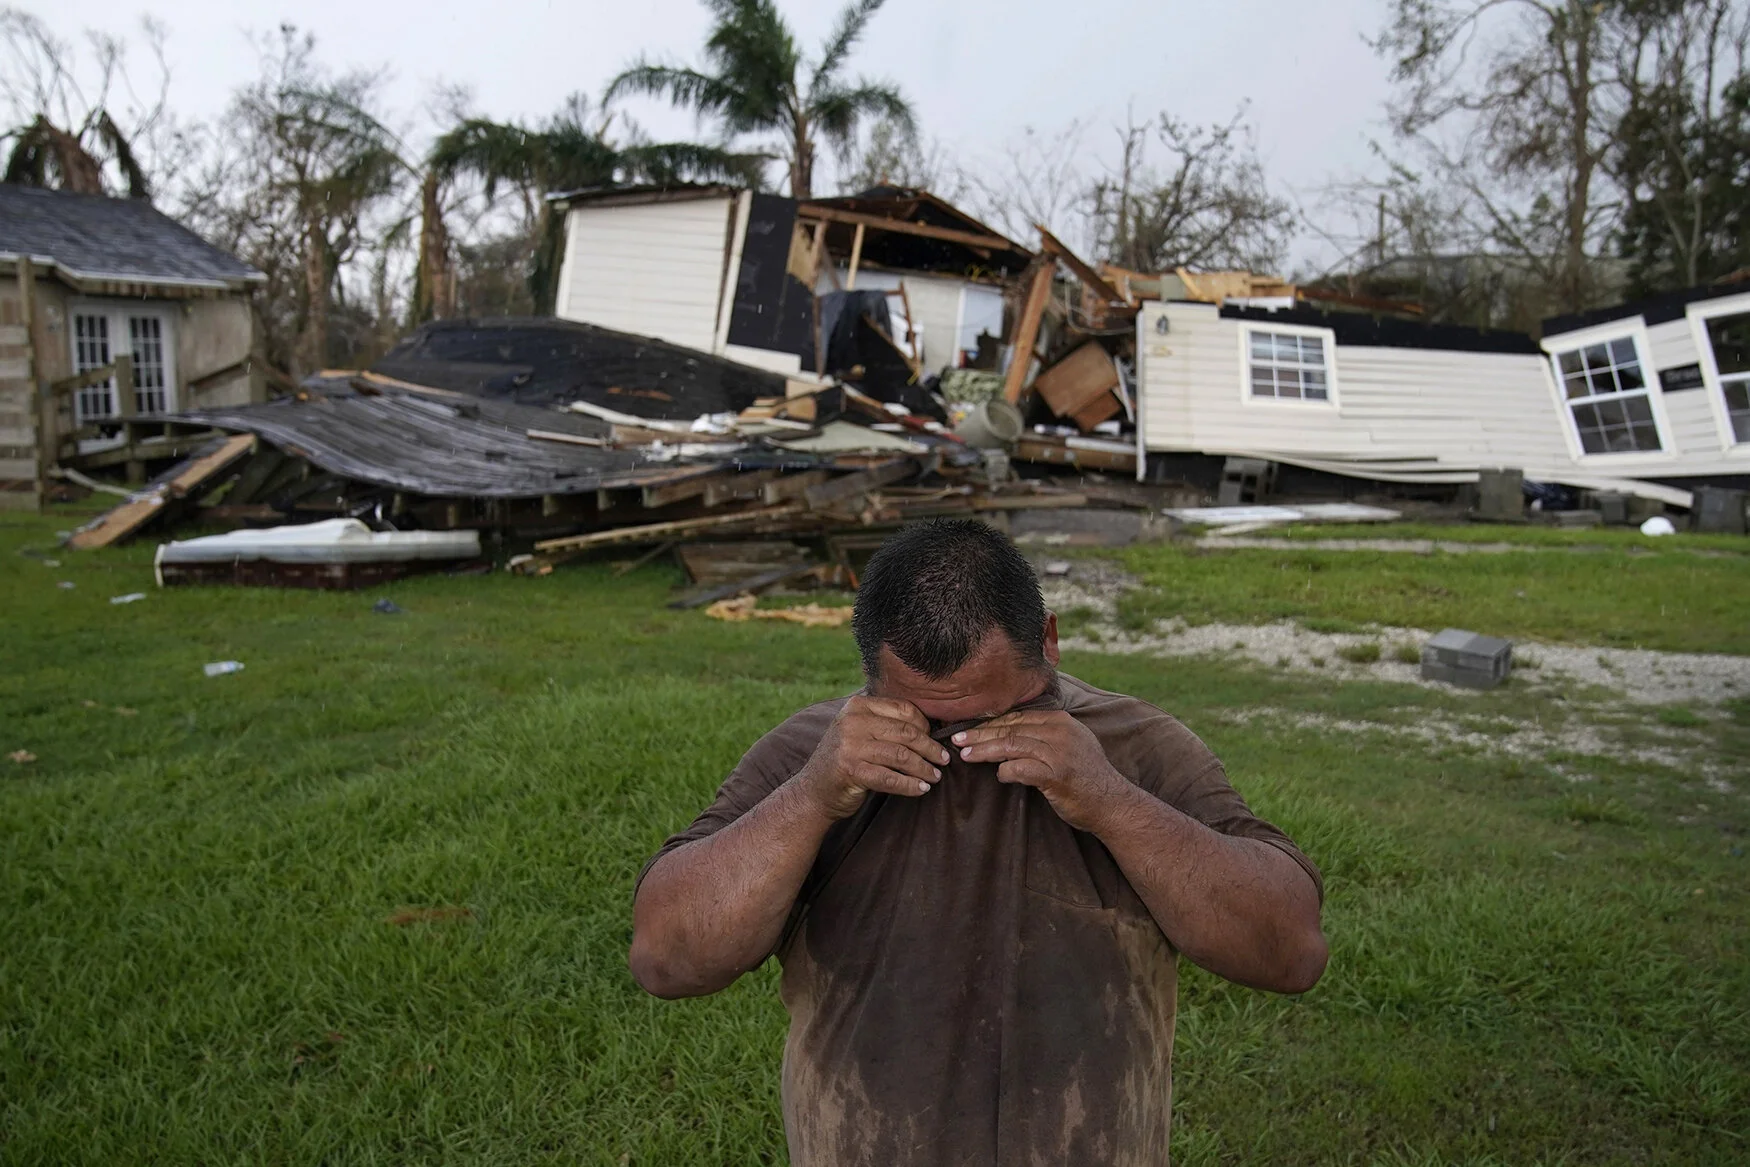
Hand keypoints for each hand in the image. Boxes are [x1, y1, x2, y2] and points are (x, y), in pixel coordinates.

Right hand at [795, 697, 950, 820]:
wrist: (813, 791)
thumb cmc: (845, 760)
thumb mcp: (860, 732)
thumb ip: (885, 724)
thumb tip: (931, 727)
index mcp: (858, 706)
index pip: (904, 709)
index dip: (925, 726)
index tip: (935, 740)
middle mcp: (852, 721)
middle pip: (906, 732)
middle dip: (930, 748)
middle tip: (944, 760)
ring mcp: (850, 745)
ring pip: (901, 755)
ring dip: (924, 768)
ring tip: (935, 776)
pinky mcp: (851, 770)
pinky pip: (890, 777)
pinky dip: (910, 785)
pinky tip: (921, 790)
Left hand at [952, 710, 1132, 832]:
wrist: (1113, 804)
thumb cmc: (1086, 778)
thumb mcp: (1069, 746)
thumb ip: (1043, 736)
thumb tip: (1007, 735)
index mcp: (1060, 721)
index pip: (1017, 718)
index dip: (990, 724)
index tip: (968, 730)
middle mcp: (1060, 731)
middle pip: (1010, 728)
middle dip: (980, 734)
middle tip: (957, 740)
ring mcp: (1059, 752)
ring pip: (1011, 745)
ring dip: (984, 751)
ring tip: (965, 755)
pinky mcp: (1057, 774)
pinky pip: (1021, 769)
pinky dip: (1005, 772)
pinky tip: (998, 776)